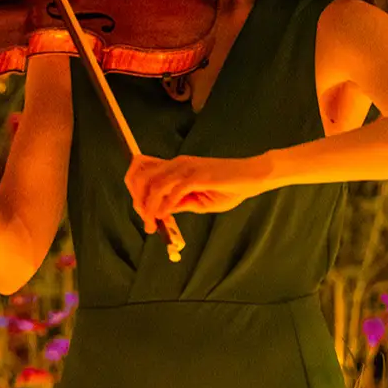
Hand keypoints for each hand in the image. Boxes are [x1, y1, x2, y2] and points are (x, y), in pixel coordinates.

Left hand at [125, 153, 269, 231]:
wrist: (253, 177)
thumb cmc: (228, 188)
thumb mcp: (198, 200)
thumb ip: (180, 203)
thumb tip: (160, 212)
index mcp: (175, 166)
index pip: (142, 170)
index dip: (135, 190)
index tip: (142, 212)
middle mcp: (177, 163)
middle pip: (142, 177)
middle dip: (138, 201)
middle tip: (146, 222)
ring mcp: (186, 168)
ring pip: (154, 185)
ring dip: (149, 207)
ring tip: (151, 224)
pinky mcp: (197, 175)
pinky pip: (174, 190)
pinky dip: (166, 205)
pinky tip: (165, 216)